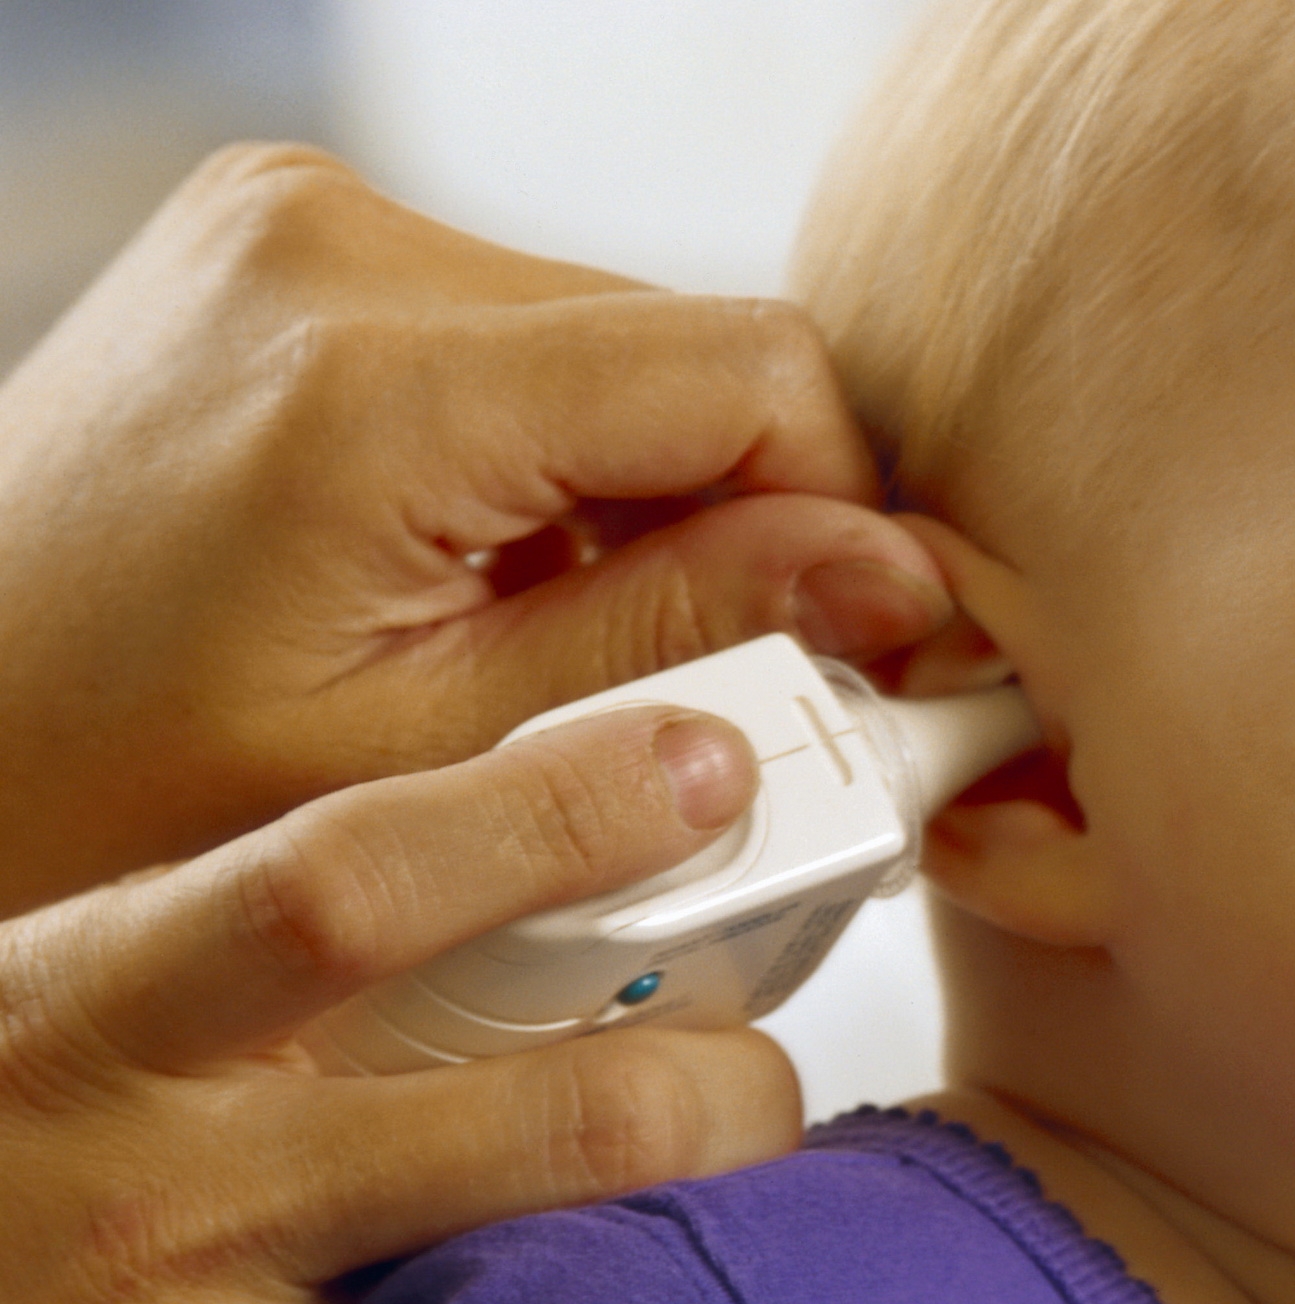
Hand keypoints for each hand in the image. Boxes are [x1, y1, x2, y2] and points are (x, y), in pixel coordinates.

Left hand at [0, 142, 951, 914]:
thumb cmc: (111, 797)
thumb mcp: (433, 760)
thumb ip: (681, 641)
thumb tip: (892, 580)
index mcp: (370, 376)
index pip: (752, 366)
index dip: (849, 513)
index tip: (863, 648)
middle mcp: (332, 238)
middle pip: (689, 349)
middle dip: (745, 518)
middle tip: (720, 686)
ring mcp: (296, 225)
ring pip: (617, 343)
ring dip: (647, 495)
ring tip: (569, 648)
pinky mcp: (284, 247)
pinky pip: (517, 335)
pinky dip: (555, 460)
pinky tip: (498, 580)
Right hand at [0, 705, 797, 1303]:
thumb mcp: (68, 1008)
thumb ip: (254, 946)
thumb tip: (506, 856)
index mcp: (112, 1012)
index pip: (360, 884)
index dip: (557, 815)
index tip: (702, 767)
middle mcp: (170, 1190)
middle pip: (551, 1119)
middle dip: (721, 1091)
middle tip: (766, 1073)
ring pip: (546, 1289)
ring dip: (668, 1246)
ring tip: (707, 1220)